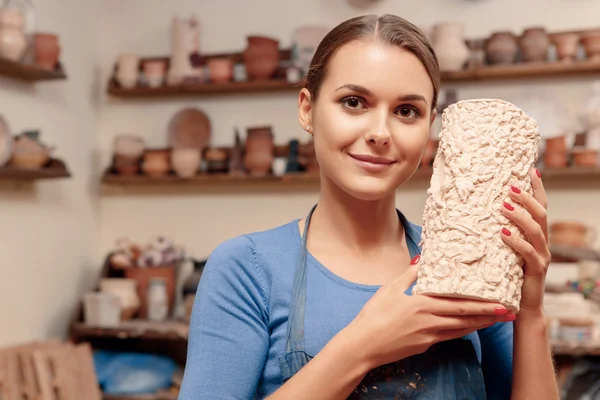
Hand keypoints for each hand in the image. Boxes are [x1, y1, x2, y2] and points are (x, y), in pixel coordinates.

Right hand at [346, 257, 514, 369]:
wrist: (363, 346)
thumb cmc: (373, 316)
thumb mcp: (389, 289)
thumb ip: (409, 275)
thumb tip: (422, 259)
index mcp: (422, 304)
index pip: (459, 304)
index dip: (482, 303)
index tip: (500, 300)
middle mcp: (430, 321)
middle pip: (466, 318)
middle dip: (490, 315)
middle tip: (510, 312)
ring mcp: (429, 336)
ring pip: (461, 330)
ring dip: (481, 325)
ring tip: (497, 320)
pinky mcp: (424, 346)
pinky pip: (449, 337)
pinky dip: (463, 332)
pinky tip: (470, 328)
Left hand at [500, 168, 550, 312]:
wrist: (521, 308)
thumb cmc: (509, 278)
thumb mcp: (505, 252)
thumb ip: (501, 234)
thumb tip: (482, 214)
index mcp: (537, 236)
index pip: (541, 207)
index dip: (537, 189)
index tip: (530, 170)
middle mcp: (543, 243)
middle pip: (541, 214)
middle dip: (527, 198)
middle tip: (511, 187)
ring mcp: (541, 256)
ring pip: (536, 230)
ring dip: (520, 215)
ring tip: (504, 206)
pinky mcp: (535, 270)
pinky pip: (528, 252)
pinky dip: (516, 241)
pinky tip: (503, 233)